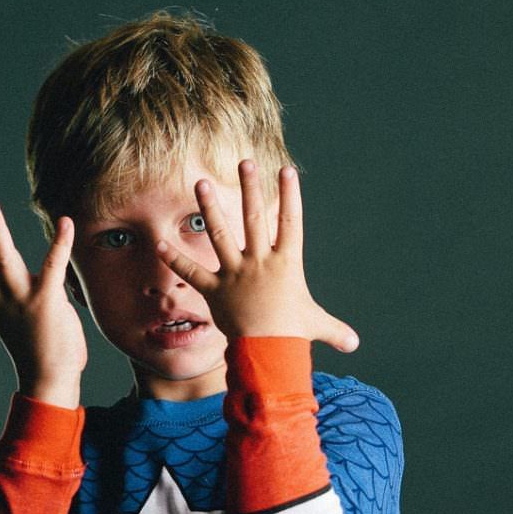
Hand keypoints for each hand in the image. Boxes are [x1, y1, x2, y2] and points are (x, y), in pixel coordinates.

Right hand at [0, 200, 85, 407]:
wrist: (49, 382)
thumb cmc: (44, 359)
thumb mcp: (29, 328)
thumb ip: (32, 306)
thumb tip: (50, 294)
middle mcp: (3, 300)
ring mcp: (22, 298)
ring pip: (3, 256)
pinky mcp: (46, 300)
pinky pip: (53, 264)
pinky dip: (61, 242)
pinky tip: (66, 222)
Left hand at [155, 160, 358, 351]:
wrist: (267, 351)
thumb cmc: (292, 336)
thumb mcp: (316, 326)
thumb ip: (334, 330)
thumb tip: (354, 343)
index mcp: (285, 263)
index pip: (290, 222)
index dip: (289, 195)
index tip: (286, 170)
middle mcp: (259, 262)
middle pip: (253, 217)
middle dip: (250, 187)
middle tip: (244, 162)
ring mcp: (235, 274)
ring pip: (219, 234)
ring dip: (209, 207)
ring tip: (201, 182)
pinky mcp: (214, 290)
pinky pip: (191, 271)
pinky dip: (174, 258)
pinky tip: (158, 242)